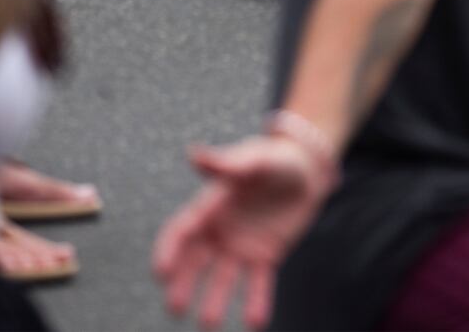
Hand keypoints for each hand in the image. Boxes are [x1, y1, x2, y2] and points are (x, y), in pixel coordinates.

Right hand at [154, 136, 331, 330]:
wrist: (308, 170)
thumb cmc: (275, 158)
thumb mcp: (255, 158)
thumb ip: (226, 163)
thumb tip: (193, 153)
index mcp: (210, 206)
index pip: (182, 231)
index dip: (169, 251)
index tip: (161, 273)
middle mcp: (219, 231)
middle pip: (195, 261)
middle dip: (184, 284)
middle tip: (176, 308)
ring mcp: (240, 246)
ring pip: (222, 278)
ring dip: (215, 300)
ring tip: (210, 323)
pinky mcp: (265, 256)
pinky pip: (258, 282)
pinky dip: (255, 302)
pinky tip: (255, 323)